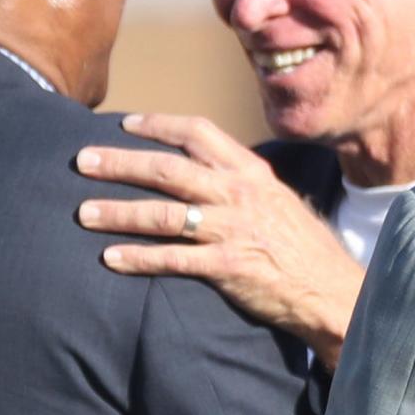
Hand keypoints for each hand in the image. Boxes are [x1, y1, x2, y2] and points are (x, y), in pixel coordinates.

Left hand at [76, 114, 362, 370]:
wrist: (333, 290)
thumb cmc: (299, 243)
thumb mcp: (274, 196)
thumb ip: (237, 178)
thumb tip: (199, 165)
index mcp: (249, 170)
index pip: (198, 133)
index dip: (158, 125)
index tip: (123, 124)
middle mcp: (238, 193)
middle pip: (168, 169)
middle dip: (120, 163)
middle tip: (82, 161)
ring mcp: (232, 229)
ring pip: (163, 214)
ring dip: (119, 212)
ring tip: (83, 213)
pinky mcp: (228, 268)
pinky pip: (173, 259)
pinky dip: (139, 258)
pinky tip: (110, 258)